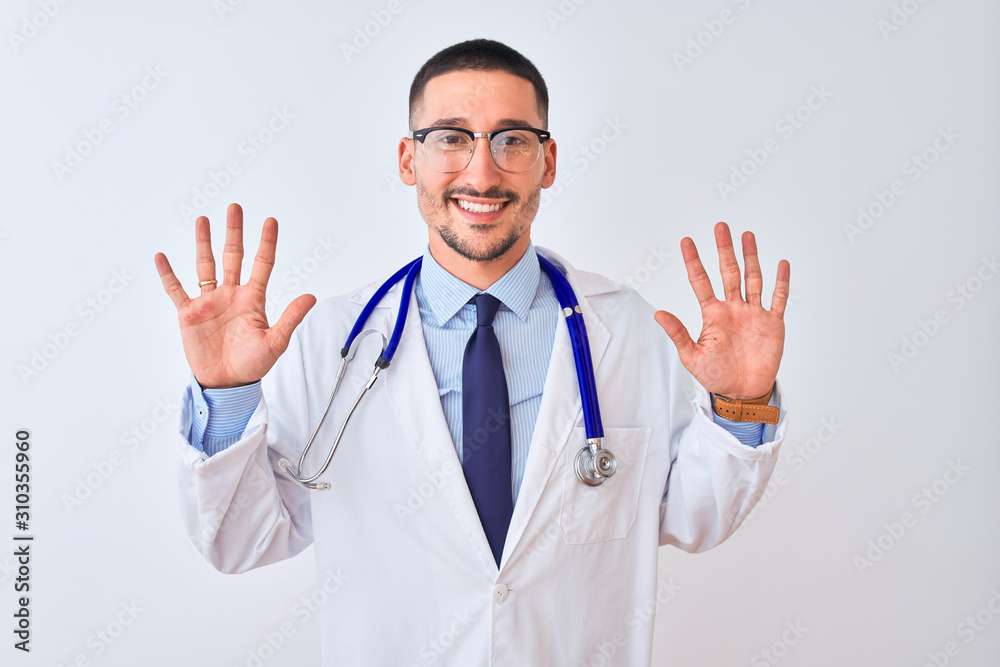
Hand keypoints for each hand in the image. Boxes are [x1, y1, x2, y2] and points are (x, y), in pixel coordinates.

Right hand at [154, 203, 316, 388]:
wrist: (227, 384)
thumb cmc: (253, 365)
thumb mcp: (275, 342)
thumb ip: (291, 318)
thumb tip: (311, 296)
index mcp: (253, 299)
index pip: (261, 264)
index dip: (266, 242)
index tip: (270, 221)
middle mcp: (231, 295)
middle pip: (233, 256)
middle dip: (234, 232)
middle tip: (235, 207)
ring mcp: (209, 303)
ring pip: (205, 266)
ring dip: (203, 243)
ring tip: (202, 220)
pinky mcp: (189, 314)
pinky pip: (176, 290)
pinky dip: (168, 274)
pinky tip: (161, 257)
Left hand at [653, 222, 788, 398]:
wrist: (742, 393)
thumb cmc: (716, 376)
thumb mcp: (692, 356)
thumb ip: (678, 333)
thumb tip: (658, 314)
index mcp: (713, 314)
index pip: (701, 281)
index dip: (693, 261)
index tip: (686, 241)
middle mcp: (733, 309)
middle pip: (729, 272)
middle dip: (724, 249)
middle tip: (720, 226)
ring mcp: (753, 314)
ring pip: (753, 279)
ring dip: (751, 257)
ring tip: (747, 235)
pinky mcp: (772, 324)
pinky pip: (778, 299)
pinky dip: (781, 282)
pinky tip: (781, 264)